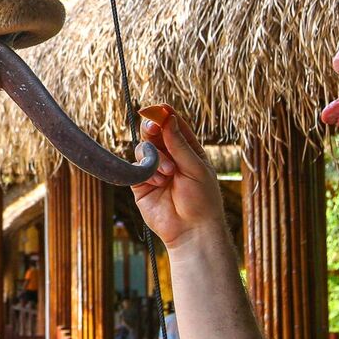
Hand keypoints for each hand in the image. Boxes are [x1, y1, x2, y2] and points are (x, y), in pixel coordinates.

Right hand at [131, 104, 226, 251]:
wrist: (192, 230)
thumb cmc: (202, 199)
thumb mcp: (196, 167)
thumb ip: (179, 144)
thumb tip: (168, 118)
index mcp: (188, 151)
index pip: (174, 126)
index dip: (165, 116)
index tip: (159, 108)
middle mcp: (170, 158)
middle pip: (154, 134)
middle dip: (153, 129)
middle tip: (152, 128)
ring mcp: (154, 170)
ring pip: (143, 149)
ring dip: (155, 157)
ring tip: (168, 173)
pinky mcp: (141, 184)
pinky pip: (136, 167)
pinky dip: (146, 170)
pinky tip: (158, 181)